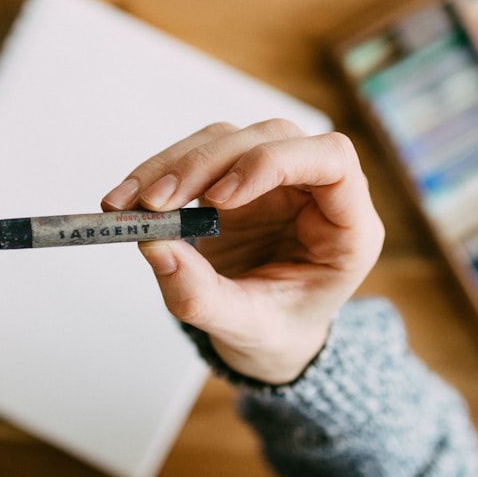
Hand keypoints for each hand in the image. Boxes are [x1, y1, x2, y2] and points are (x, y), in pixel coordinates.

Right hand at [101, 119, 383, 384]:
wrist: (271, 337)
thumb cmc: (276, 331)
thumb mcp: (245, 329)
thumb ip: (203, 296)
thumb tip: (154, 246)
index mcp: (348, 227)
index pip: (332, 159)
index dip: (275, 162)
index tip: (218, 199)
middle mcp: (317, 190)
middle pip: (269, 139)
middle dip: (205, 166)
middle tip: (155, 204)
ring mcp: (277, 178)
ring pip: (227, 139)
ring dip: (174, 166)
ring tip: (129, 205)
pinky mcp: (238, 176)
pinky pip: (198, 155)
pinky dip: (159, 174)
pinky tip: (128, 201)